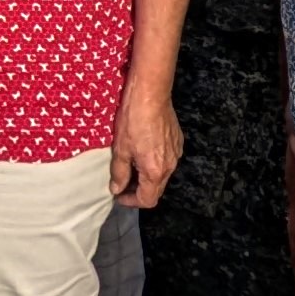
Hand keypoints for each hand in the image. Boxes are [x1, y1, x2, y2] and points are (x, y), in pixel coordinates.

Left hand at [113, 82, 182, 207]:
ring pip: (162, 175)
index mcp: (155, 171)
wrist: (151, 94)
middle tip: (122, 182)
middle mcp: (170, 166)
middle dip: (138, 190)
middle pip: (156, 190)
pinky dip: (154, 163)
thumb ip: (119, 172)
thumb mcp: (120, 148)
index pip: (147, 200)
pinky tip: (143, 151)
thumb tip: (117, 188)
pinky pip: (167, 161)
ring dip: (146, 177)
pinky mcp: (178, 142)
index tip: (118, 194)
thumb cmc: (133, 120)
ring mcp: (176, 153)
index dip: (131, 201)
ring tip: (131, 166)